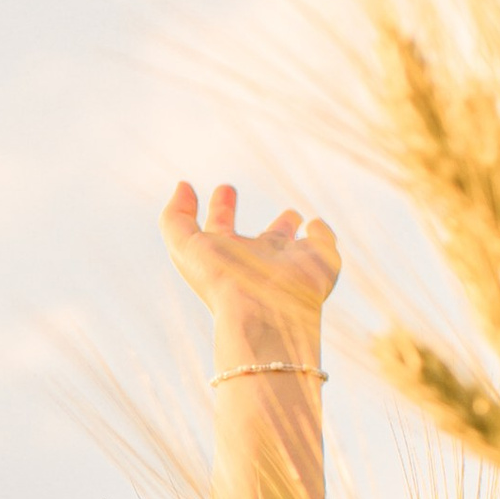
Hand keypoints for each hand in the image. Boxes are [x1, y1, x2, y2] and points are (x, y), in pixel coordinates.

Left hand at [161, 181, 340, 361]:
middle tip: (236, 192)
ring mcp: (290, 260)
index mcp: (229, 254)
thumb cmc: (222, 280)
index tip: (223, 189)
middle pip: (257, 236)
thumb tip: (183, 185)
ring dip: (289, 224)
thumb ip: (175, 217)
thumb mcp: (184, 246)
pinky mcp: (321, 260)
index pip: (221, 226)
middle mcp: (259, 258)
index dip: (220, 207)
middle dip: (247, 216)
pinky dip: (322, 232)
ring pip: (290, 241)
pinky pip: (324, 240)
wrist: (264, 312)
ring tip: (292, 215)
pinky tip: (315, 225)